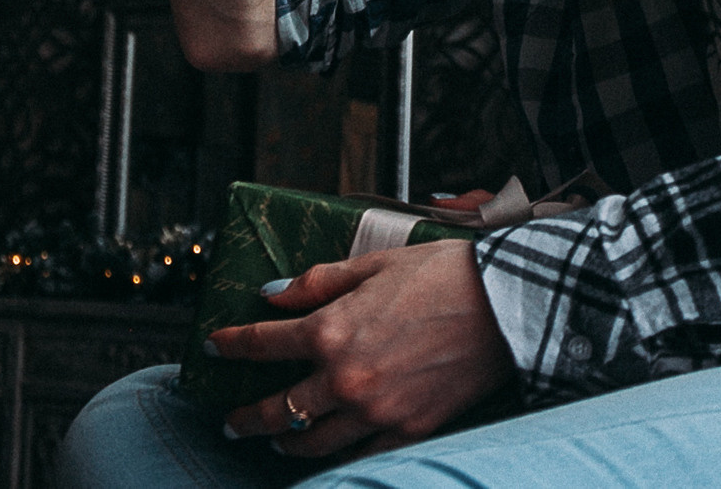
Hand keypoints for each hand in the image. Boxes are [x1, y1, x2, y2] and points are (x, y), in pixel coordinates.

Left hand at [212, 238, 514, 460]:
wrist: (505, 305)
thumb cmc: (443, 275)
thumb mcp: (372, 264)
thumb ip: (317, 282)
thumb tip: (273, 293)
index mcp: (332, 329)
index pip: (262, 344)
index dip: (230, 344)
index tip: (214, 347)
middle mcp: (346, 377)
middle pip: (278, 408)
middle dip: (246, 417)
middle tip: (230, 422)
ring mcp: (376, 411)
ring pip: (312, 442)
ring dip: (285, 443)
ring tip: (275, 441)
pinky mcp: (408, 430)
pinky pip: (360, 454)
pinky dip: (338, 455)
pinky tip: (328, 450)